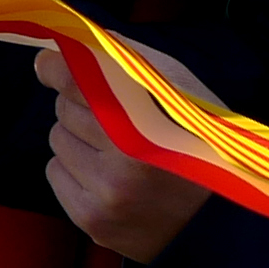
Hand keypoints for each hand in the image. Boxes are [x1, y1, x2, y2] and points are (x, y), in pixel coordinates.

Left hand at [33, 41, 210, 264]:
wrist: (219, 216)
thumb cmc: (196, 139)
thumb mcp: (177, 88)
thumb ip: (124, 60)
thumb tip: (66, 47)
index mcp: (147, 117)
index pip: (75, 80)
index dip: (55, 68)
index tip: (49, 66)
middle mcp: (124, 158)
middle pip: (63, 109)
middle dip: (80, 107)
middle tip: (113, 118)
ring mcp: (107, 193)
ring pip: (57, 140)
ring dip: (77, 139)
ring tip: (114, 150)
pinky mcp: (93, 220)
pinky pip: (54, 173)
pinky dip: (73, 169)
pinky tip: (106, 176)